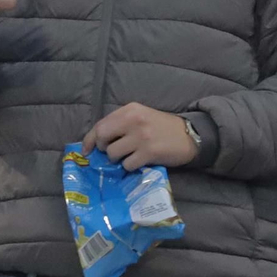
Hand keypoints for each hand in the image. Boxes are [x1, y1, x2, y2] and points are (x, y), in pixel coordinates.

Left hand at [82, 102, 198, 170]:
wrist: (189, 136)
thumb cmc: (162, 128)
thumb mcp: (141, 117)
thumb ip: (121, 124)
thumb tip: (96, 141)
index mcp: (130, 109)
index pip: (101, 124)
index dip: (90, 139)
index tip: (87, 150)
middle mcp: (134, 120)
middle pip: (103, 137)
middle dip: (103, 148)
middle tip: (111, 153)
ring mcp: (141, 137)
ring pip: (113, 153)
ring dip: (117, 159)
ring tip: (129, 156)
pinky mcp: (149, 152)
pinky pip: (127, 164)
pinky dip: (129, 166)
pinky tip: (139, 162)